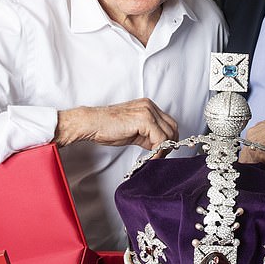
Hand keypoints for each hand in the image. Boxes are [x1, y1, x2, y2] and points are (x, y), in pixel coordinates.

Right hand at [55, 99, 178, 149]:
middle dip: (169, 144)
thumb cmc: (107, 127)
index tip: (164, 151)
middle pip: (172, 127)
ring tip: (154, 157)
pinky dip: (158, 150)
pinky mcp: (144, 120)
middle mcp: (149, 106)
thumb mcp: (133, 132)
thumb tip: (159, 146)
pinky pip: (161, 138)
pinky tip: (151, 156)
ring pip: (169, 133)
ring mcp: (148, 111)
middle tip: (160, 156)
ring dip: (164, 149)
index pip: (168, 122)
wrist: (92, 123)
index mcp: (147, 106)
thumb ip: (148, 136)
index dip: (169, 139)